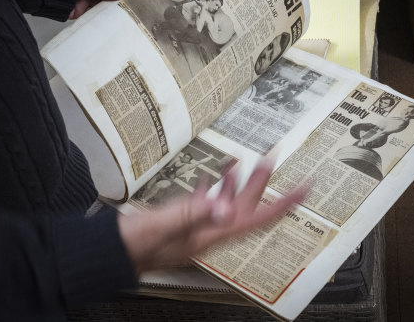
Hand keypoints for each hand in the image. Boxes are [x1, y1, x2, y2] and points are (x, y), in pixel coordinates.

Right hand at [118, 159, 306, 273]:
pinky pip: (209, 202)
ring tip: (246, 161)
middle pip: (246, 207)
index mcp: (211, 234)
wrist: (111, 254)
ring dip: (241, 182)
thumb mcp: (163, 226)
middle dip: (262, 183)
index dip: (283, 205)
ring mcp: (198, 228)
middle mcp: (209, 232)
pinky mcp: (185, 222)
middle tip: (272, 160)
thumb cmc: (134, 245)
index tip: (302, 190)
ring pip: (228, 203)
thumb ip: (193, 213)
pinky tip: (215, 176)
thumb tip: (224, 207)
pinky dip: (216, 186)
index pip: (257, 219)